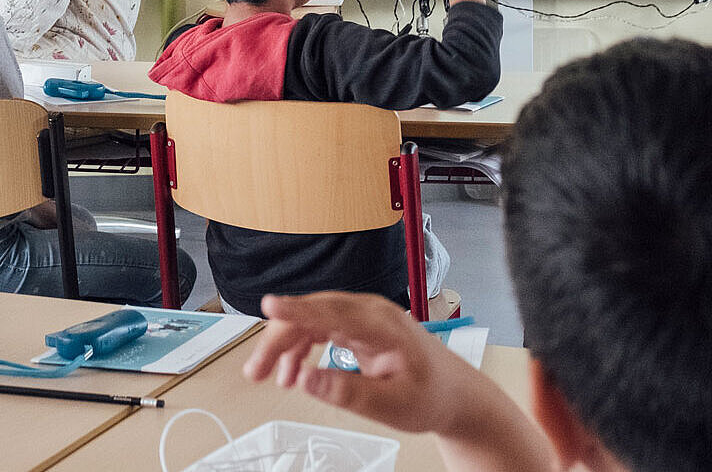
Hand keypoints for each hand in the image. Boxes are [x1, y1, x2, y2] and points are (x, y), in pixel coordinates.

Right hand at [243, 293, 495, 436]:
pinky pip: (321, 329)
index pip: (331, 311)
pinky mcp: (360, 327)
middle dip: (278, 339)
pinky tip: (292, 373)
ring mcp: (364, 318)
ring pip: (312, 321)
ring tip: (267, 377)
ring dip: (285, 345)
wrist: (457, 395)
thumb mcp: (391, 405)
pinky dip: (301, 348)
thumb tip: (307, 379)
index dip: (297, 309)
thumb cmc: (432, 396)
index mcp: (382, 325)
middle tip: (255, 371)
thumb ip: (348, 393)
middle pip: (313, 314)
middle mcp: (371, 313)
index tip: (269, 306)